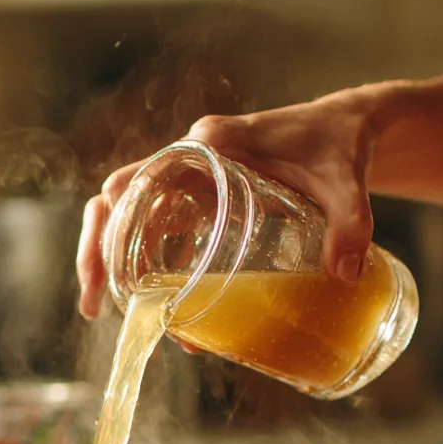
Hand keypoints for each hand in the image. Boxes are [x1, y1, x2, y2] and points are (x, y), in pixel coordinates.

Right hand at [76, 87, 379, 319]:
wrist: (345, 131)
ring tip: (97, 312)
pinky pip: (159, 232)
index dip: (115, 222)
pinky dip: (147, 268)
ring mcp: (192, 182)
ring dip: (110, 262)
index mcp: (212, 146)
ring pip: (129, 217)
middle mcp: (191, 160)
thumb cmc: (340, 145)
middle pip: (118, 201)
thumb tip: (344, 274)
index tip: (109, 269)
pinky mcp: (201, 202)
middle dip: (97, 251)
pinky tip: (156, 310)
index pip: (141, 178)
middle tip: (92, 306)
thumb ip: (350, 223)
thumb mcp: (346, 182)